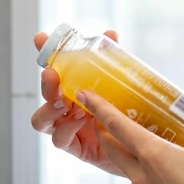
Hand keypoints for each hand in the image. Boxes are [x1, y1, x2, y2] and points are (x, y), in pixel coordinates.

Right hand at [30, 29, 127, 177]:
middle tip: (53, 75)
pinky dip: (67, 128)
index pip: (55, 67)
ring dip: (51, 109)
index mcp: (74, 88)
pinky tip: (81, 120)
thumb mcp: (124, 86)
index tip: (40, 38)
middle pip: (45, 93)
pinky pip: (59, 139)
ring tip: (67, 103)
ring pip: (41, 119)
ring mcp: (67, 128)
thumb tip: (110, 34)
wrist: (143, 149)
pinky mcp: (74, 147)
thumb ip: (115, 62)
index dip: (44, 52)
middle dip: (46, 83)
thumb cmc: (130, 115)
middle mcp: (66, 107)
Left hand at [83, 91, 183, 183]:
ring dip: (120, 148)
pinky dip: (138, 165)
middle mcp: (142, 173)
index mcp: (152, 155)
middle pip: (111, 147)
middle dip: (103, 129)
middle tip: (105, 113)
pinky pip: (138, 178)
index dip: (98, 108)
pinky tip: (154, 161)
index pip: (117, 126)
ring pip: (123, 164)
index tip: (83, 95)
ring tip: (131, 133)